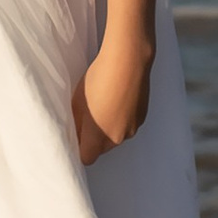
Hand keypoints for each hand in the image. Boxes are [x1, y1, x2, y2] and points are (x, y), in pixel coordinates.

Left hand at [73, 37, 153, 165]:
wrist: (129, 60)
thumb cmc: (99, 77)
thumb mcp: (78, 101)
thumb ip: (76, 122)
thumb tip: (75, 132)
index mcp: (98, 136)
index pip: (87, 158)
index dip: (79, 148)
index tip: (75, 134)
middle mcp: (118, 137)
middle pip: (102, 148)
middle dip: (94, 138)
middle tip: (88, 115)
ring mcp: (133, 128)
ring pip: (116, 136)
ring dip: (109, 127)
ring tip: (105, 103)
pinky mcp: (142, 117)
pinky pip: (128, 125)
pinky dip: (122, 117)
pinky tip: (117, 98)